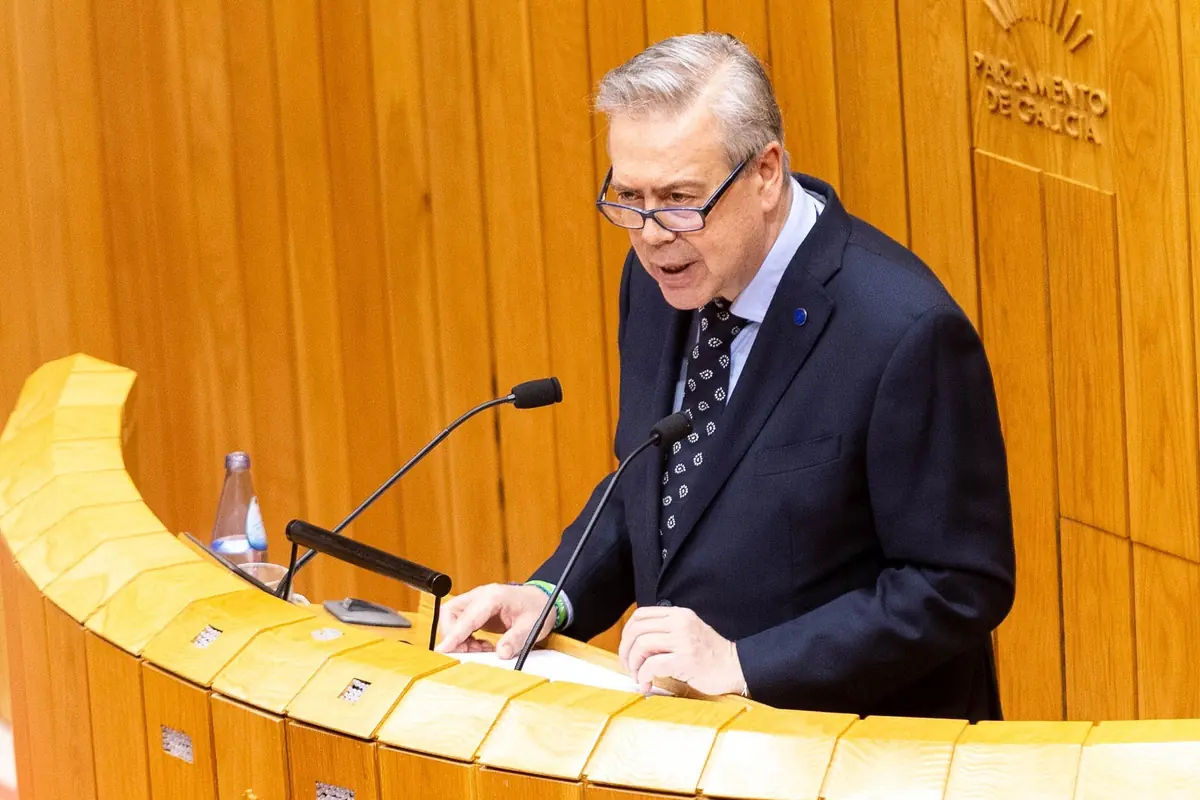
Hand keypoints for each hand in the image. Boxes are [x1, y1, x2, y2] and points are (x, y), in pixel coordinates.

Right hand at [434, 583, 555, 659]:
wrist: (540, 599)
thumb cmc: (537, 608)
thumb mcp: (532, 626)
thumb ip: (516, 640)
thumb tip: (501, 654)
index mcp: (494, 596)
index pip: (467, 616)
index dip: (454, 634)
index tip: (443, 650)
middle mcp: (480, 595)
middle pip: (451, 613)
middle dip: (454, 635)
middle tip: (471, 652)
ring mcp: (476, 601)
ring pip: (451, 617)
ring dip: (458, 637)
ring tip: (479, 649)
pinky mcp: (474, 609)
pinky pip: (459, 622)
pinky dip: (464, 637)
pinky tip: (480, 645)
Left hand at [618, 606, 745, 695]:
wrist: (735, 667)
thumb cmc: (710, 654)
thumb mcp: (688, 632)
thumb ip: (666, 631)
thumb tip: (636, 643)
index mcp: (679, 614)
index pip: (641, 615)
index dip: (627, 632)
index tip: (627, 648)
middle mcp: (680, 624)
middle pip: (637, 630)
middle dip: (626, 650)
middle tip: (628, 666)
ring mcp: (683, 641)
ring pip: (642, 646)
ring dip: (633, 665)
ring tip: (638, 677)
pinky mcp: (685, 661)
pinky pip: (652, 665)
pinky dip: (643, 676)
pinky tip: (646, 685)